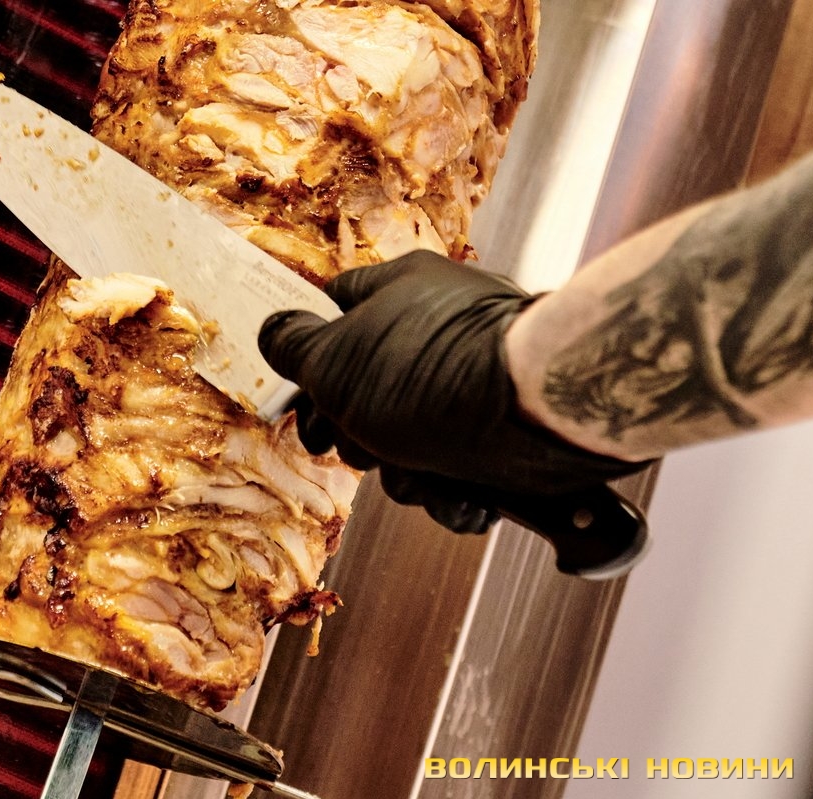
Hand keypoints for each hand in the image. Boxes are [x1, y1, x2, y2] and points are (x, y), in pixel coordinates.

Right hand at [259, 250, 647, 531]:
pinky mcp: (510, 426)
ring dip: (409, 476)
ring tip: (423, 475)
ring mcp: (477, 378)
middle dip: (361, 436)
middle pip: (370, 390)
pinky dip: (458, 491)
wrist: (541, 413)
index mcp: (397, 290)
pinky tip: (465, 495)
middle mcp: (439, 327)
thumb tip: (272, 331)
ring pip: (414, 440)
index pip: (333, 308)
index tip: (304, 402)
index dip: (309, 360)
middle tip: (365, 447)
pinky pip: (463, 465)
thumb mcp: (335, 361)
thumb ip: (293, 348)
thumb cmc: (429, 375)